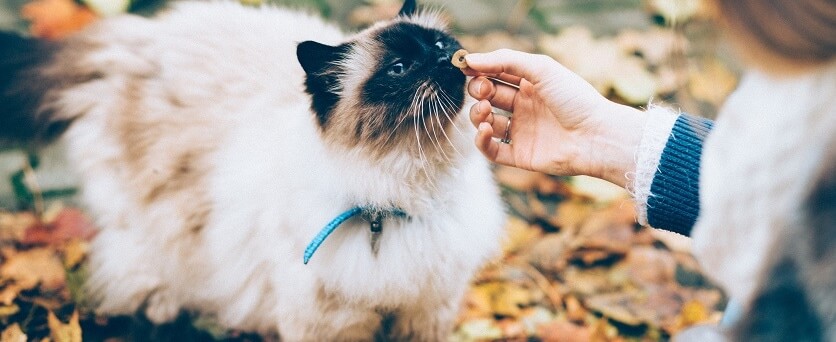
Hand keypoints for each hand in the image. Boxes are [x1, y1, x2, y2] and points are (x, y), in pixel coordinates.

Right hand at [463, 49, 646, 187]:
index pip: (496, 74)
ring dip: (477, 114)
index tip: (465, 67)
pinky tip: (486, 129)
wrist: (596, 136)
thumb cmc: (575, 98)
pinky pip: (491, 150)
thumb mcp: (541, 68)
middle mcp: (524, 107)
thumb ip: (504, 60)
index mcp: (531, 85)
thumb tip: (470, 59)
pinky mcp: (520, 155)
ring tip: (485, 111)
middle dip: (478, 91)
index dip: (480, 70)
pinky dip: (481, 140)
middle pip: (488, 97)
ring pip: (486, 122)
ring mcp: (522, 132)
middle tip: (482, 90)